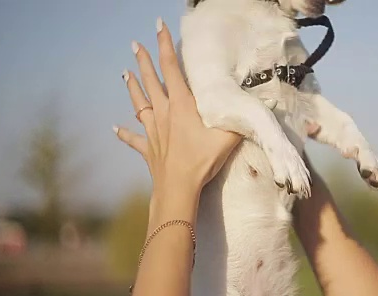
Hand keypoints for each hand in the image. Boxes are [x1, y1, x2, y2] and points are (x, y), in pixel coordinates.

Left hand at [114, 18, 240, 200]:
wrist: (178, 187)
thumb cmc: (202, 159)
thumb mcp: (228, 136)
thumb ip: (241, 118)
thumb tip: (262, 103)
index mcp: (181, 104)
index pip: (171, 68)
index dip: (165, 45)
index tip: (158, 26)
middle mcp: (163, 112)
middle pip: (151, 81)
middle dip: (144, 61)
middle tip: (135, 45)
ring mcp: (152, 130)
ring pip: (139, 104)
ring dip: (132, 88)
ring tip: (125, 73)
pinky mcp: (148, 148)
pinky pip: (133, 138)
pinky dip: (124, 133)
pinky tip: (115, 129)